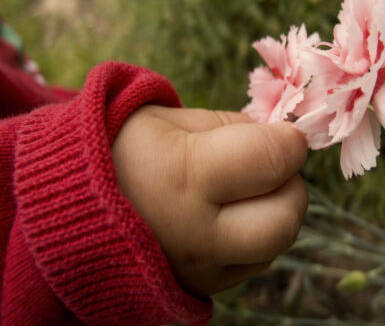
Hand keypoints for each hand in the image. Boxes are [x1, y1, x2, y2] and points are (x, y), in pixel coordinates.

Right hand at [112, 105, 307, 296]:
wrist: (70, 207)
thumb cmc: (119, 150)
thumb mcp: (169, 118)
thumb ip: (231, 127)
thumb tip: (279, 142)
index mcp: (183, 175)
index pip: (272, 160)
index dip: (289, 142)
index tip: (283, 134)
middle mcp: (194, 233)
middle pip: (284, 219)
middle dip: (291, 186)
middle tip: (272, 167)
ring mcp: (197, 270)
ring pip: (274, 245)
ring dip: (274, 212)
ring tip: (243, 191)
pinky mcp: (199, 288)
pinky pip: (251, 263)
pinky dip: (253, 236)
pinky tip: (226, 217)